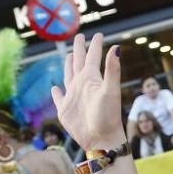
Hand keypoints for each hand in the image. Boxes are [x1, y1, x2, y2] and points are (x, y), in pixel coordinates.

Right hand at [51, 34, 125, 150]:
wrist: (101, 139)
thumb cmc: (108, 116)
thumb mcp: (110, 90)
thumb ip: (112, 69)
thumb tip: (117, 47)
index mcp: (92, 79)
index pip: (93, 57)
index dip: (95, 45)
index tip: (99, 34)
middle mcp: (82, 86)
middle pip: (80, 63)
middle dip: (80, 49)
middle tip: (79, 36)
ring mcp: (74, 98)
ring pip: (69, 77)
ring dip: (69, 66)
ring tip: (70, 56)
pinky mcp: (65, 111)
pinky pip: (58, 99)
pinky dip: (56, 93)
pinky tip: (55, 88)